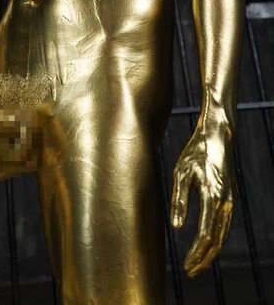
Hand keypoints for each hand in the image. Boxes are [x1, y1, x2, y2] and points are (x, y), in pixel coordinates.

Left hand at [170, 126, 235, 277]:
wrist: (217, 136)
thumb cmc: (195, 152)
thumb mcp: (181, 172)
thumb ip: (178, 200)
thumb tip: (176, 228)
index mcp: (213, 197)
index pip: (205, 235)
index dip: (196, 253)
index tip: (186, 265)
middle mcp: (226, 202)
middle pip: (217, 240)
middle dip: (204, 259)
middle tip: (190, 272)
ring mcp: (231, 200)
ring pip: (223, 234)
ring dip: (211, 251)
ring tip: (197, 263)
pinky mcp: (231, 197)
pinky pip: (225, 225)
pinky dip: (217, 239)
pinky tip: (207, 244)